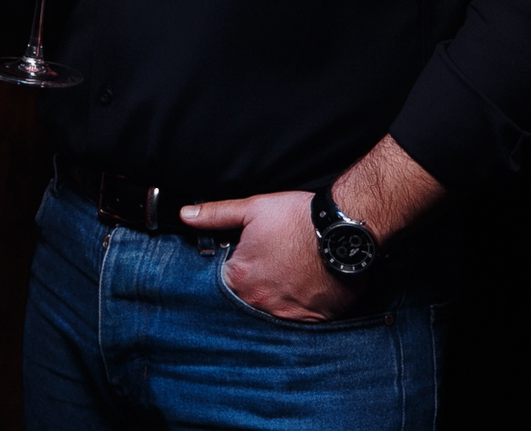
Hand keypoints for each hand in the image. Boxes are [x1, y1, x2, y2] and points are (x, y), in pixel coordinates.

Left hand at [180, 191, 359, 322]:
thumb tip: (186, 215)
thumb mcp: (253, 209)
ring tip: (284, 279)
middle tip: (267, 269)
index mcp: (239, 277)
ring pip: (268, 313)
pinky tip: (300, 291)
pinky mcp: (311, 320)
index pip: (220, 283)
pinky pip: (296, 322)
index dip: (231, 271)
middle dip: (251, 287)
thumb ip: (216, 215)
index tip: (242, 262)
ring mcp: (285, 314)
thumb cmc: (299, 218)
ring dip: (271, 300)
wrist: (344, 229)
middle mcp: (259, 302)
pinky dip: (295, 308)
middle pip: (243, 301)